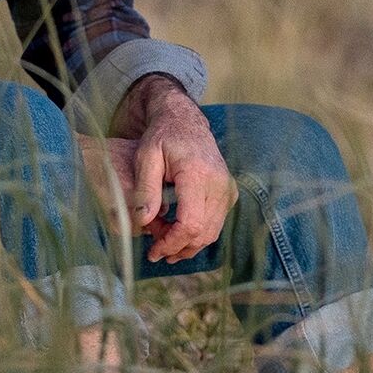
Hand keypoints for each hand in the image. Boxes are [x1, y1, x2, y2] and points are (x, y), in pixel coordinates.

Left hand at [112, 74, 235, 263]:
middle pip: (203, 233)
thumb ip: (145, 191)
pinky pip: (217, 223)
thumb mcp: (146, 158)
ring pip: (212, 232)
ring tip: (164, 243)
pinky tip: (178, 231)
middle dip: (178, 247)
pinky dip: (198, 233)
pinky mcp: (229, 191)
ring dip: (188, 244)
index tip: (153, 252)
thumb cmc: (163, 136)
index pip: (190, 223)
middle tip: (155, 249)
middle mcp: (218, 182)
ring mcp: (227, 188)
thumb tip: (143, 223)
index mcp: (197, 174)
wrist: (185, 120)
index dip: (172, 243)